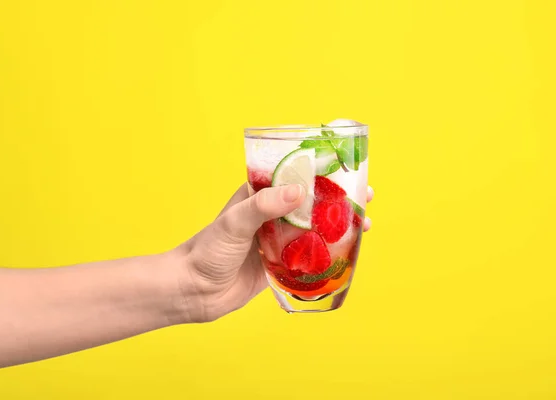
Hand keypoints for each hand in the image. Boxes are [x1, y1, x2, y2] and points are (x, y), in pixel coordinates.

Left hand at [180, 183, 373, 322]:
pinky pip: (308, 258)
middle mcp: (271, 216)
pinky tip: (347, 254)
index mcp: (259, 197)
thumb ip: (264, 206)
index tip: (348, 173)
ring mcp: (276, 241)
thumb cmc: (207, 250)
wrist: (193, 291)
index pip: (295, 177)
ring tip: (364, 227)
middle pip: (311, 204)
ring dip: (338, 228)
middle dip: (339, 201)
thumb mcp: (234, 222)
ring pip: (314, 230)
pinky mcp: (279, 265)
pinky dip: (328, 255)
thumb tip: (298, 191)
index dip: (323, 174)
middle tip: (366, 199)